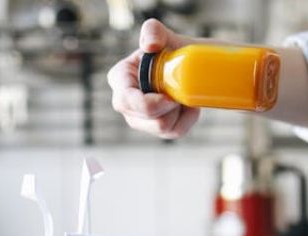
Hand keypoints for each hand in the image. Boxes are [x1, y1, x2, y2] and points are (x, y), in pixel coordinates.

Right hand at [107, 19, 200, 139]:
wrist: (187, 64)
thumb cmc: (169, 49)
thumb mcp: (161, 34)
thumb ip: (153, 31)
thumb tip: (150, 46)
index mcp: (119, 79)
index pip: (127, 101)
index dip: (151, 104)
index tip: (171, 97)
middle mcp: (124, 103)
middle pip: (149, 119)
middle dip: (170, 107)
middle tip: (180, 89)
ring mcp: (138, 119)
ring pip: (163, 128)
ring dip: (179, 111)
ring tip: (182, 92)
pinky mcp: (155, 129)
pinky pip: (175, 132)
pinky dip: (188, 118)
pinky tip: (187, 104)